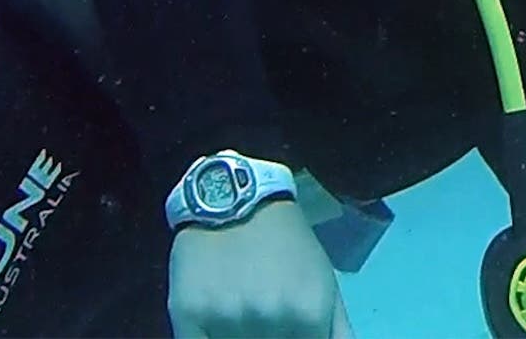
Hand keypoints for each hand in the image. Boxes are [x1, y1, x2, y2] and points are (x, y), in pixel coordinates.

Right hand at [168, 199, 352, 337]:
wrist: (234, 200)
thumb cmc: (287, 244)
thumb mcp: (325, 284)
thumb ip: (337, 332)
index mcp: (308, 314)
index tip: (288, 330)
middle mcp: (269, 320)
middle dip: (270, 338)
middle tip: (264, 320)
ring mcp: (227, 319)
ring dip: (239, 337)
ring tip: (243, 312)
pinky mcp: (187, 314)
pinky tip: (216, 323)